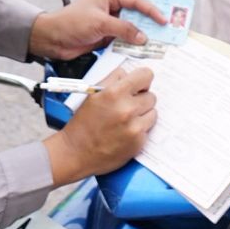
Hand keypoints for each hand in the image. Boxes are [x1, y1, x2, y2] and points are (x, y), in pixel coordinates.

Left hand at [28, 0, 167, 61]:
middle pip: (136, 14)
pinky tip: (141, 49)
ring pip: (131, 28)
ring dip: (141, 35)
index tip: (163, 19)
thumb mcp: (99, 23)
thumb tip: (142, 36)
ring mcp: (109, 21)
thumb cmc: (70, 23)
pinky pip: (124, 39)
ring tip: (157, 42)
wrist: (52, 40)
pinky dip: (132, 44)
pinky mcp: (106, 35)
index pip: (135, 0)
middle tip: (165, 31)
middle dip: (149, 23)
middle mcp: (110, 6)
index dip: (151, 10)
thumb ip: (123, 29)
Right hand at [44, 66, 156, 183]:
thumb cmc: (83, 124)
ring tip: (126, 120)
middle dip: (140, 99)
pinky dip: (140, 129)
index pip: (146, 75)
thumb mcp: (93, 94)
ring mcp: (134, 127)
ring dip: (142, 115)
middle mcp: (127, 109)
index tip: (139, 85)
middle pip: (151, 95)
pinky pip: (148, 128)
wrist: (76, 153)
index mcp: (114, 93)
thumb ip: (114, 79)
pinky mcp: (138, 142)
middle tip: (127, 106)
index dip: (143, 80)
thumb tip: (130, 75)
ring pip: (152, 112)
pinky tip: (125, 132)